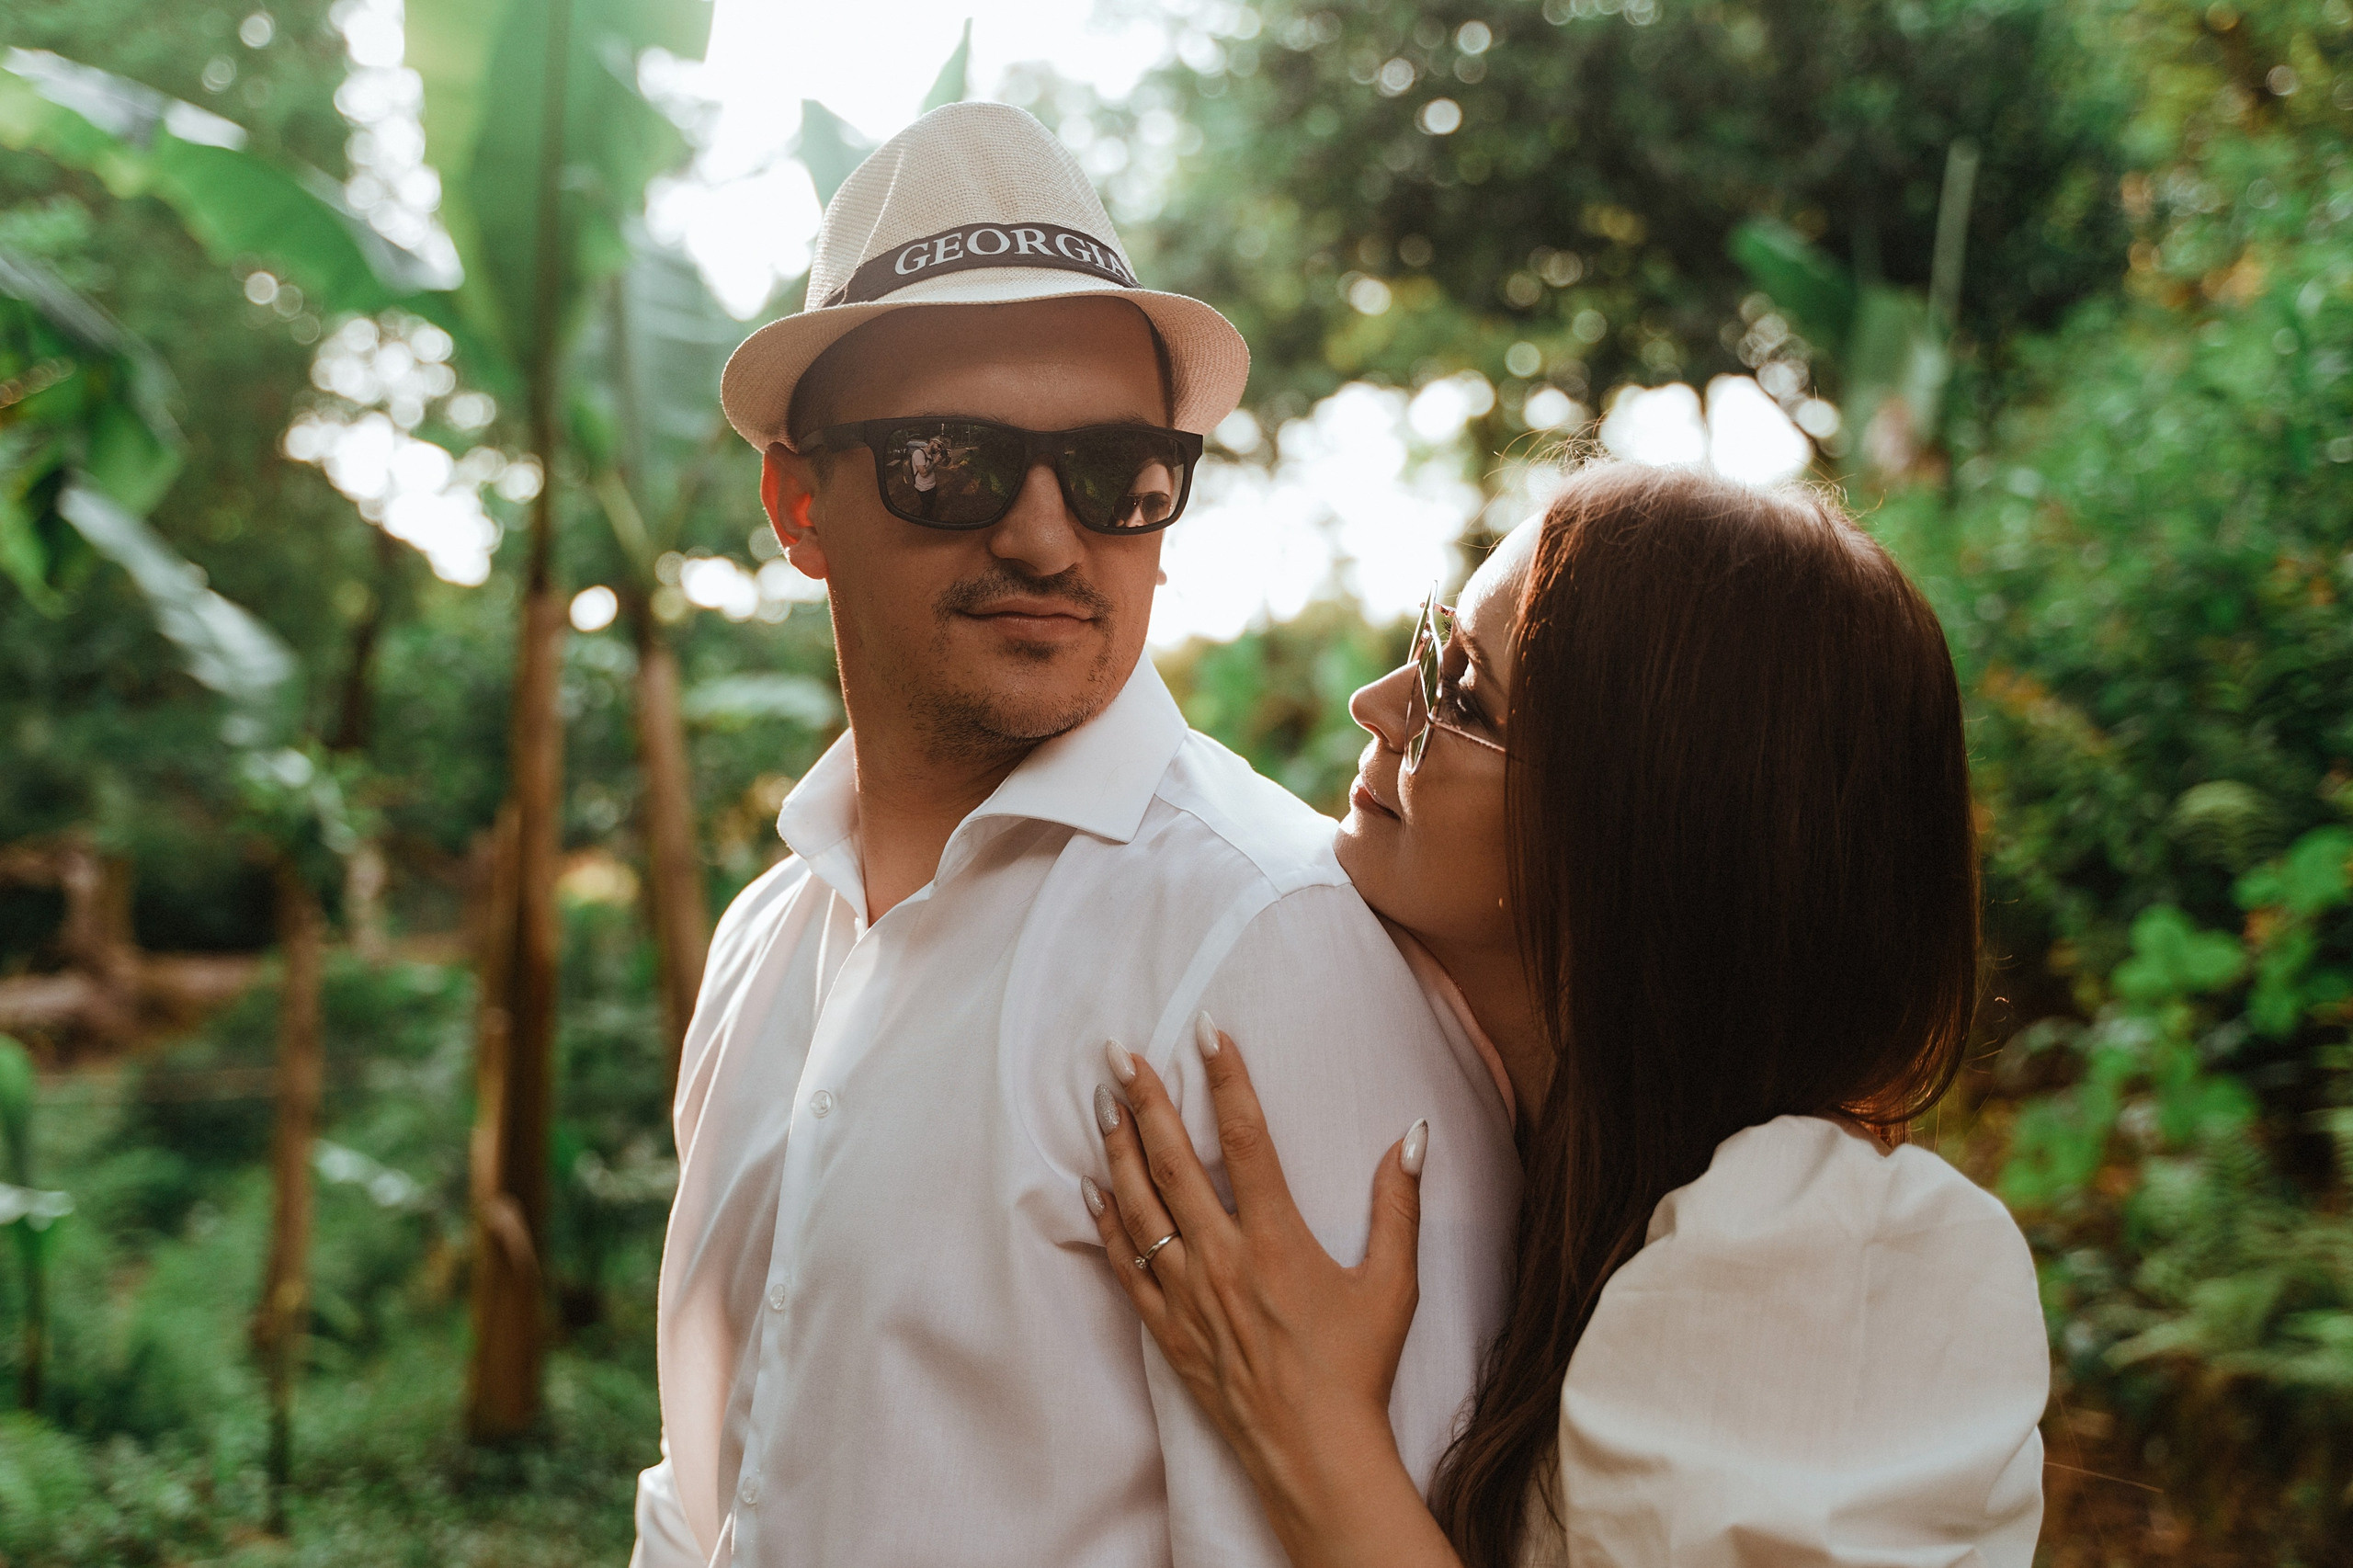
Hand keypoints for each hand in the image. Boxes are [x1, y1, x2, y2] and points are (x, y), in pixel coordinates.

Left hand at [1085, 1014, 1432, 1548]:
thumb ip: (1399, 1204)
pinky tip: (1094, 1192)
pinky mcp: (1169, 1329)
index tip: (1207, 1031)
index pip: (1244, 1137)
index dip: (1225, 1078)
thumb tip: (1413, 1136)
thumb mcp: (1393, 1284)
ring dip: (1117, 1151)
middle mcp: (1221, 1258)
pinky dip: (1108, 1224)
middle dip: (1143, 1099)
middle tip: (1118, 1052)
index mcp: (1275, 1239)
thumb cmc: (1357, 1368)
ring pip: (1139, 1207)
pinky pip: (1126, 1266)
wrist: (1313, 1452)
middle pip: (1171, 1161)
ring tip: (1102, 1104)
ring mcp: (1188, 1294)